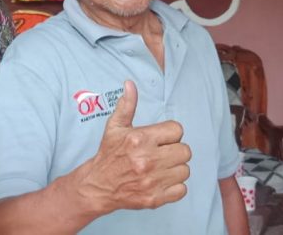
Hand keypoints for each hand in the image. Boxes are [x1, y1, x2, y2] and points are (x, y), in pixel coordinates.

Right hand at [74, 80, 190, 213]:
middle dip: (175, 150)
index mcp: (140, 139)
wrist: (98, 186)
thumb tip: (130, 84)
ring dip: (176, 168)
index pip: (177, 130)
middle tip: (162, 153)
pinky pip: (182, 190)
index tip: (161, 139)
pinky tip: (163, 181)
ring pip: (185, 170)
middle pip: (185, 151)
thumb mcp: (115, 127)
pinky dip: (175, 187)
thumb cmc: (108, 154)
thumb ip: (127, 105)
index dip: (170, 133)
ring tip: (162, 167)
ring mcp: (152, 181)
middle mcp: (148, 160)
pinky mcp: (155, 198)